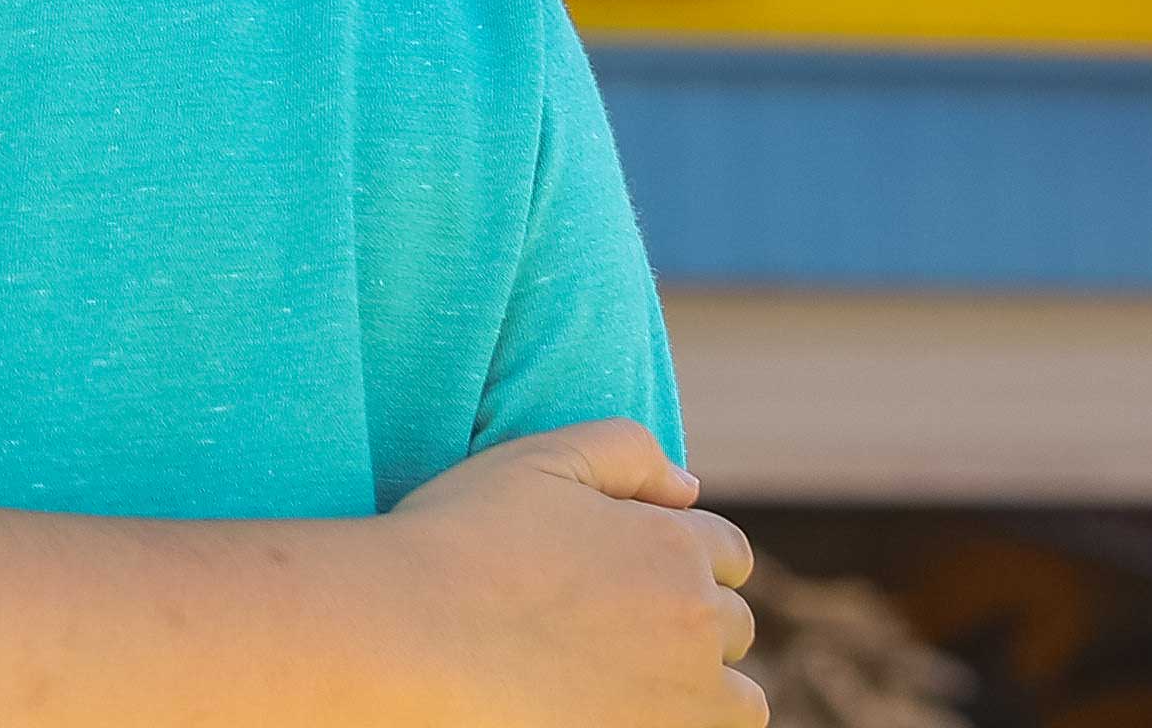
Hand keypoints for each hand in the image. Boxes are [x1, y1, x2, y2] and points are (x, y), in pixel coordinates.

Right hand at [381, 425, 757, 727]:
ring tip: (636, 680)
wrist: (410, 636)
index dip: (687, 556)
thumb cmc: (462, 540)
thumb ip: (625, 450)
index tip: (638, 573)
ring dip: (706, 686)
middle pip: (734, 624)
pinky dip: (686, 722)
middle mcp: (694, 619)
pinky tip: (630, 708)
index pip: (728, 551)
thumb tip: (690, 486)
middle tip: (621, 627)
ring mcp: (684, 694)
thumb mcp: (538, 459)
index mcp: (673, 544)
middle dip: (693, 619)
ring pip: (741, 699)